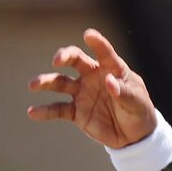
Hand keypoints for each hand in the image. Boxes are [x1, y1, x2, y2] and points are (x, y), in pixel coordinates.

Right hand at [27, 30, 159, 152]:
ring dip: (46, 82)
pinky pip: (58, 109)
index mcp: (111, 68)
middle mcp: (92, 76)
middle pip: (75, 60)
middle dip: (65, 56)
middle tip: (57, 61)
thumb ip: (124, 92)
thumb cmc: (138, 111)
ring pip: (61, 82)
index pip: (104, 52)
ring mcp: (82, 92)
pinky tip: (32, 112)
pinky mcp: (76, 111)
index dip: (97, 43)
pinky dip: (45, 111)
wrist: (133, 136)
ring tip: (34, 85)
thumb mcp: (137, 102)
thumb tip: (109, 82)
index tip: (88, 34)